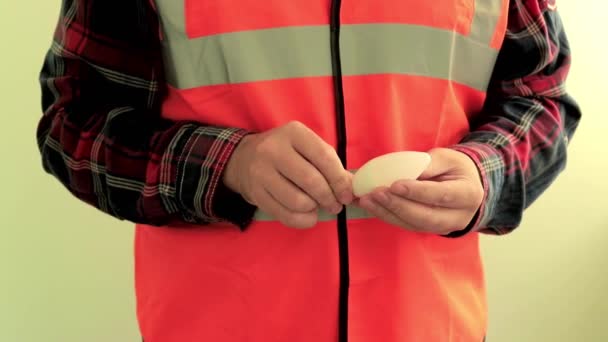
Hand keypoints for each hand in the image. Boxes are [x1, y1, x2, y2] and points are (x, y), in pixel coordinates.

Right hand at [224, 121, 353, 227]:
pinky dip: (303, 220)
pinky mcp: (256, 193)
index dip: (340, 180)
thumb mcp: (307, 148)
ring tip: (318, 207)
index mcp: (294, 133)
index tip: (347, 195)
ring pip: (298, 201)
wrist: (244, 159)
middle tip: (336, 205)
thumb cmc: (286, 153)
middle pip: (311, 181)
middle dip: (329, 198)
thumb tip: (353, 188)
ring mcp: (261, 172)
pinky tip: (308, 215)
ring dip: (315, 209)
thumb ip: (331, 165)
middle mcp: (274, 149)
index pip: (324, 157)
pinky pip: (285, 215)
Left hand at [355, 148, 483, 234]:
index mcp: (467, 194)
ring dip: (387, 213)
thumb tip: (404, 171)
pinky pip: (407, 225)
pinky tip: (372, 206)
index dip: (417, 192)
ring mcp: (443, 227)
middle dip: (397, 205)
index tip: (395, 185)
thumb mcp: (447, 158)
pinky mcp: (428, 230)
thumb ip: (428, 164)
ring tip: (366, 200)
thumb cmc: (456, 169)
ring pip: (413, 224)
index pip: (440, 195)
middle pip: (425, 216)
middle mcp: (458, 216)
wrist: (468, 187)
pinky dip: (387, 216)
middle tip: (375, 193)